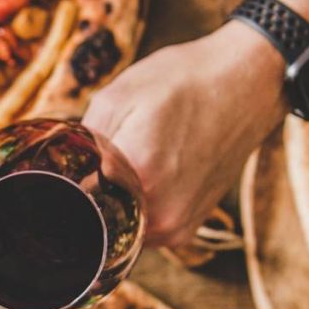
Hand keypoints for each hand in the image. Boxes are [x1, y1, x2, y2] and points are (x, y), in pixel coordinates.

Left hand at [82, 23, 286, 246]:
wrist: (249, 83)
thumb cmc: (185, 80)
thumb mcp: (118, 95)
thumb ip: (82, 143)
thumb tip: (59, 173)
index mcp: (136, 176)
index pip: (71, 199)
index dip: (62, 181)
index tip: (60, 167)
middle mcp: (158, 213)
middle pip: (94, 215)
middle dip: (88, 189)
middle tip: (101, 154)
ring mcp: (176, 226)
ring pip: (118, 223)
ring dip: (113, 199)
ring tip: (132, 158)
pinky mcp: (187, 228)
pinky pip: (142, 225)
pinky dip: (136, 203)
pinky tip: (149, 171)